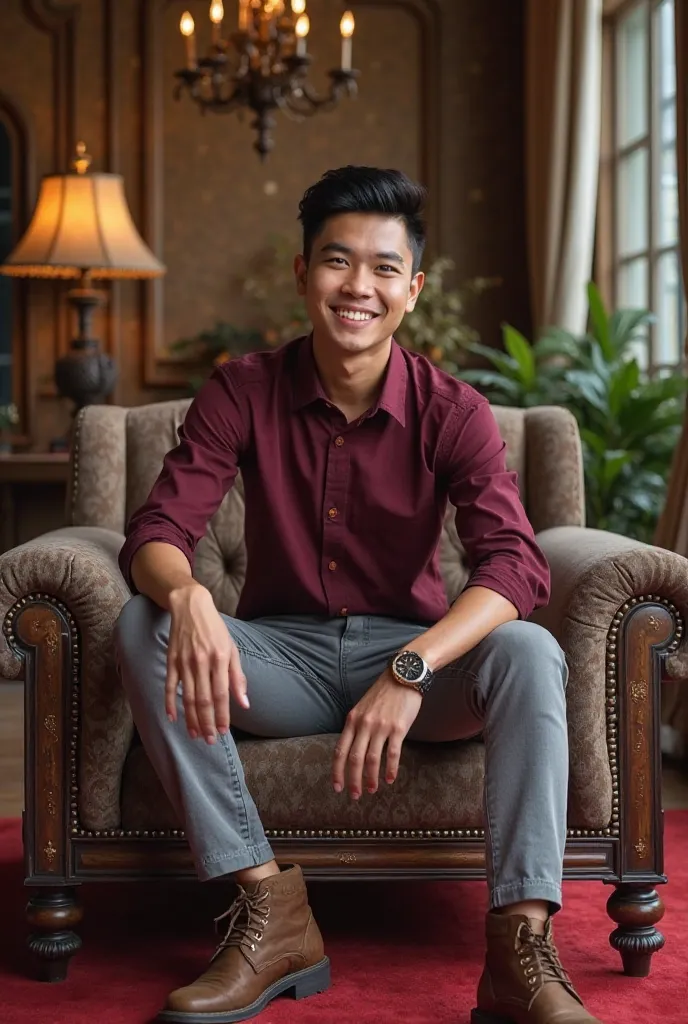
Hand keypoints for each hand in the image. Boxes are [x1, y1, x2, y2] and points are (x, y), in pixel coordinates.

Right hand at [164, 584, 248, 743]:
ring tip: (196, 735)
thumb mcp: (232, 649)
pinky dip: (169, 703)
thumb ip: (238, 677)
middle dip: (207, 723)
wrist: (191, 606)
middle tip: (210, 740)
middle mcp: (201, 662)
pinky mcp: (171, 660)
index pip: (221, 694)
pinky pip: (169, 686)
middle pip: (203, 700)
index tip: (224, 732)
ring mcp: (184, 662)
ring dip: (191, 719)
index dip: (223, 715)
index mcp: (220, 658)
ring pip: (187, 697)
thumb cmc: (215, 629)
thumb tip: (244, 703)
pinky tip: (173, 718)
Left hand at [332, 670, 421, 798]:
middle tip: (355, 795)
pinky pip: (392, 753)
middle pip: (354, 759)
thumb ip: (356, 726)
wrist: (403, 676)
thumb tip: (351, 748)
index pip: (340, 751)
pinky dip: (390, 769)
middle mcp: (364, 724)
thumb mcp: (362, 707)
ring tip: (372, 790)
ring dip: (371, 778)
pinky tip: (390, 779)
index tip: (337, 787)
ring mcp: (381, 726)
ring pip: (372, 759)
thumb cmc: (384, 693)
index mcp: (352, 720)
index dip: (337, 771)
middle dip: (353, 780)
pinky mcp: (398, 728)